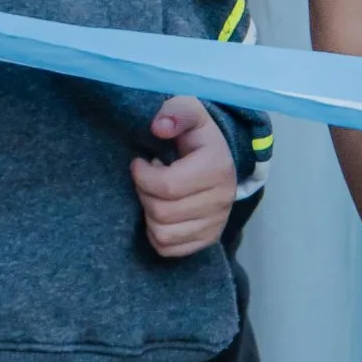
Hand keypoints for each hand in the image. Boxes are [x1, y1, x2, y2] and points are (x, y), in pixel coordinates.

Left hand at [134, 95, 236, 258]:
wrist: (219, 158)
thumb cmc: (196, 136)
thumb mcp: (189, 112)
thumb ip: (176, 112)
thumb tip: (159, 127)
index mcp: (217, 167)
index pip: (167, 186)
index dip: (142, 176)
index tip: (139, 163)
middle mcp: (222, 199)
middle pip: (162, 212)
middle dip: (144, 194)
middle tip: (147, 179)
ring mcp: (217, 223)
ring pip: (162, 233)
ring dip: (149, 214)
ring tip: (156, 195)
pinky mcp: (208, 239)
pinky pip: (168, 249)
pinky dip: (156, 234)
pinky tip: (160, 213)